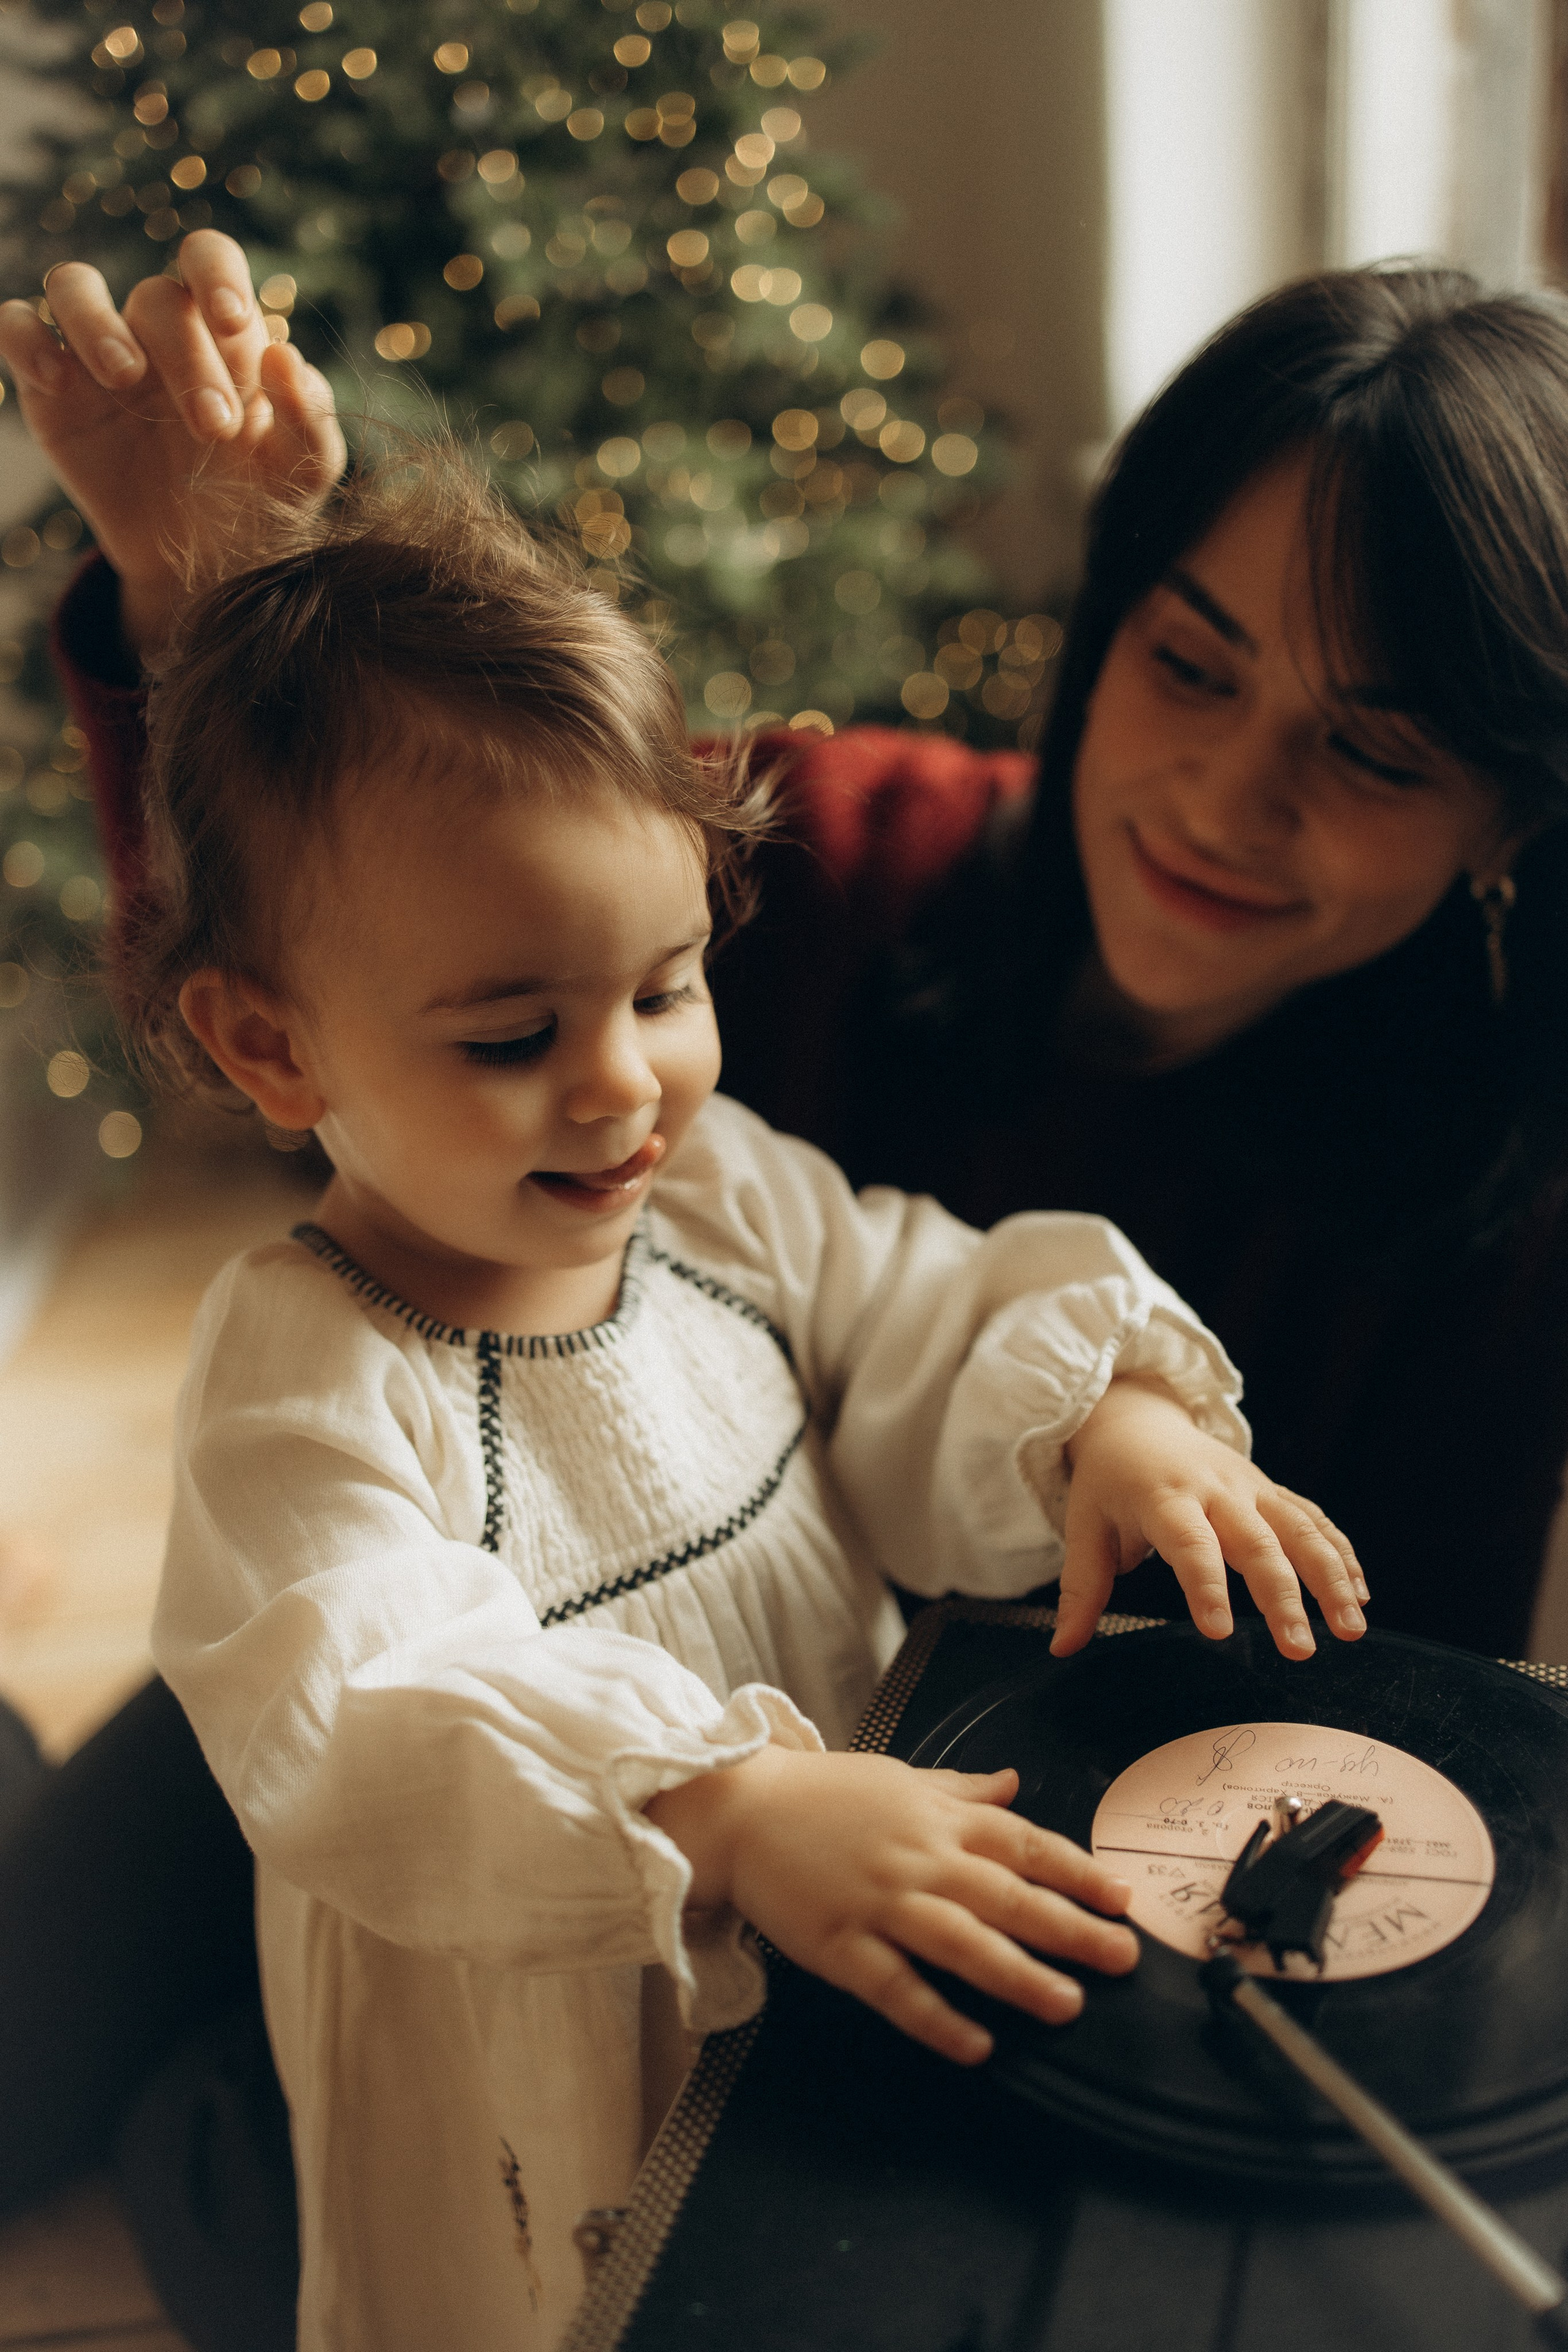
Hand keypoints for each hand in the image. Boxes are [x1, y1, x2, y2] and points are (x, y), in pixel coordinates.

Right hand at [0, 230, 343, 661]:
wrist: (208, 565)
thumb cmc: (259, 503)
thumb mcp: (303, 471)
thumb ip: (309, 417)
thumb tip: (285, 355)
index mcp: (221, 334)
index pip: (208, 260)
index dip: (215, 273)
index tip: (233, 320)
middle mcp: (158, 333)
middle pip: (157, 298)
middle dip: (189, 359)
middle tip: (214, 431)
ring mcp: (98, 353)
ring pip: (73, 286)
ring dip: (96, 323)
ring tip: (124, 377)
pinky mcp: (50, 388)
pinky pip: (18, 328)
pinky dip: (26, 338)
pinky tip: (55, 378)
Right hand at [646, 1745, 1138, 2064]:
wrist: (740, 1809)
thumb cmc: (823, 1794)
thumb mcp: (900, 1779)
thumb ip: (961, 1791)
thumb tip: (1015, 1783)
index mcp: (937, 1819)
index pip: (1023, 1844)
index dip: (1078, 1872)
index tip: (1123, 1898)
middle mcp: (919, 1860)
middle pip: (1007, 1896)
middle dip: (1071, 1928)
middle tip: (1124, 1957)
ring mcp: (880, 1904)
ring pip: (962, 1943)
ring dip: (1018, 1976)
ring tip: (1069, 2005)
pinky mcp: (841, 1946)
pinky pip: (896, 1988)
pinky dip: (937, 2018)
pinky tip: (976, 2045)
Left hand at [1051, 1376, 1367, 1659]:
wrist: (1138, 1419)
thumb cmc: (1109, 1481)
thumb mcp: (1085, 1526)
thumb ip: (1081, 1589)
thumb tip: (1062, 1649)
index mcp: (1165, 1498)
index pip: (1189, 1545)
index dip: (1205, 1586)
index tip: (1221, 1632)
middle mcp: (1216, 1490)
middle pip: (1256, 1543)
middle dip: (1283, 1598)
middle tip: (1300, 1651)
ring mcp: (1251, 1488)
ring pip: (1301, 1530)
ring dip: (1332, 1579)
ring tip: (1352, 1631)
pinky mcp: (1271, 1491)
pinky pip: (1315, 1521)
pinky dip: (1342, 1554)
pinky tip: (1361, 1595)